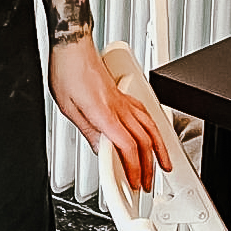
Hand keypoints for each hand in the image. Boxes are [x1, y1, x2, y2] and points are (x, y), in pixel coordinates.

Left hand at [47, 37, 171, 194]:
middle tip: (147, 184)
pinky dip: (155, 128)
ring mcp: (124, 100)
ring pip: (151, 127)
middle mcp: (119, 107)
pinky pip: (146, 113)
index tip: (134, 183)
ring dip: (159, 149)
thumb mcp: (68, 108)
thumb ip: (88, 131)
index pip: (127, 148)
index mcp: (104, 113)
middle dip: (148, 167)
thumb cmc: (67, 71)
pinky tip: (155, 135)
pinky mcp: (123, 94)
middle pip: (143, 142)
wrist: (72, 46)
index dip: (134, 169)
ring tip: (163, 166)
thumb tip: (101, 151)